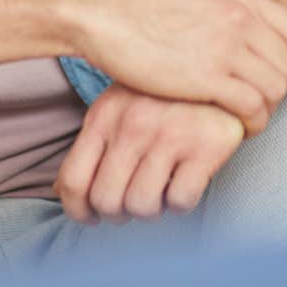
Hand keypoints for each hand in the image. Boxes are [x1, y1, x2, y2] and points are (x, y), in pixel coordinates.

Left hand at [55, 83, 245, 223]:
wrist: (221, 69)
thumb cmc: (164, 96)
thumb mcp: (120, 106)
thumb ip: (95, 144)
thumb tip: (65, 193)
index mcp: (104, 115)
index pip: (73, 181)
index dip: (78, 211)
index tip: (91, 217)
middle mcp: (132, 125)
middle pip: (106, 201)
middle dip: (118, 214)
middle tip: (133, 204)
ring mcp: (169, 135)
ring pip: (143, 206)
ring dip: (152, 209)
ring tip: (162, 190)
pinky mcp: (205, 147)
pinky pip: (181, 201)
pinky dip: (182, 203)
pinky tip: (185, 183)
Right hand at [73, 0, 286, 135]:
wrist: (106, 15)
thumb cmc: (143, 9)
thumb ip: (228, 11)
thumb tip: (244, 28)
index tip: (277, 76)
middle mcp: (242, 18)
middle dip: (280, 89)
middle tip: (259, 103)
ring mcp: (227, 47)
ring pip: (276, 88)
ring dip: (267, 109)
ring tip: (247, 119)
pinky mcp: (208, 77)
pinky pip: (253, 106)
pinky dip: (252, 123)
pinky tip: (238, 129)